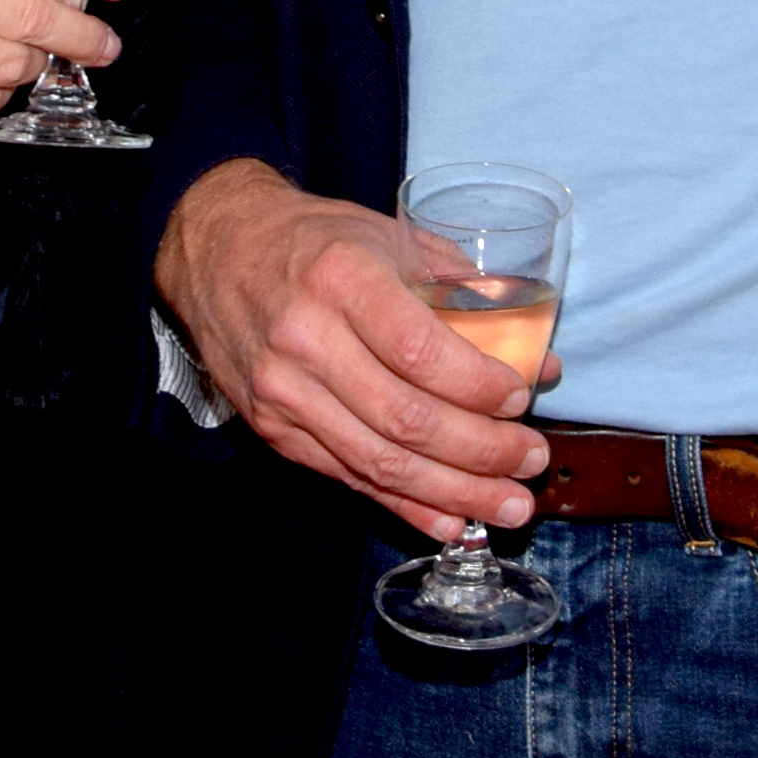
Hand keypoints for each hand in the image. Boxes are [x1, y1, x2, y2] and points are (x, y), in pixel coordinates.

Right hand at [156, 158, 562, 542]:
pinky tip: (451, 519)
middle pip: (406, 418)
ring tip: (509, 505)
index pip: (421, 351)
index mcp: (342, 277)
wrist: (218, 250)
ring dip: (454, 493)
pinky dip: (405, 506)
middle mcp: (306, 337)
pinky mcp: (272, 429)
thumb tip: (540, 357)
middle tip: (531, 459)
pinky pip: (348, 477)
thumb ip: (467, 292)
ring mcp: (283, 391)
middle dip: (482, 451)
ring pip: (380, 461)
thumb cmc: (316, 240)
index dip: (478, 386)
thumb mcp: (391, 238)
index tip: (522, 397)